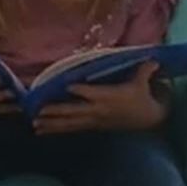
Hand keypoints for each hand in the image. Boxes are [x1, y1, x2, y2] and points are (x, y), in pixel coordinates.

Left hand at [33, 61, 168, 134]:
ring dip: (52, 124)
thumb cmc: (141, 97)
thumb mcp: (142, 82)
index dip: (79, 89)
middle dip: (56, 112)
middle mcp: (98, 110)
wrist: (148, 119)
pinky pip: (72, 128)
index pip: (91, 92)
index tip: (66, 86)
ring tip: (35, 124)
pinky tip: (42, 130)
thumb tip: (151, 55)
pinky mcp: (92, 125)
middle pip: (74, 111)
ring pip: (70, 123)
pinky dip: (57, 129)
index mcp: (108, 97)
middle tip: (38, 112)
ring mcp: (94, 120)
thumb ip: (143, 69)